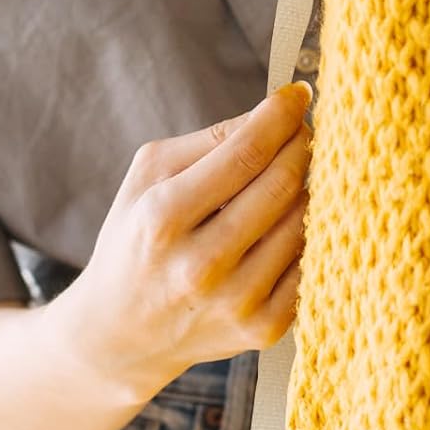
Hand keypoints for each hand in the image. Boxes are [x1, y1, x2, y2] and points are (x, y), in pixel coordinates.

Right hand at [55, 82, 313, 401]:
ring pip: (303, 221)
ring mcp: (235, 303)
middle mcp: (200, 266)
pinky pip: (309, 262)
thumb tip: (274, 113)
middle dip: (302, 144)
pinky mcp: (262, 330)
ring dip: (308, 186)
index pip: (245, 153)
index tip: (298, 94)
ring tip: (293, 173)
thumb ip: (208, 139)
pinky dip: (307, 233)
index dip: (280, 116)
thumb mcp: (149, 176)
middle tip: (304, 128)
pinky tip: (289, 219)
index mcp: (163, 218)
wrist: (120, 336)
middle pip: (281, 184)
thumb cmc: (137, 237)